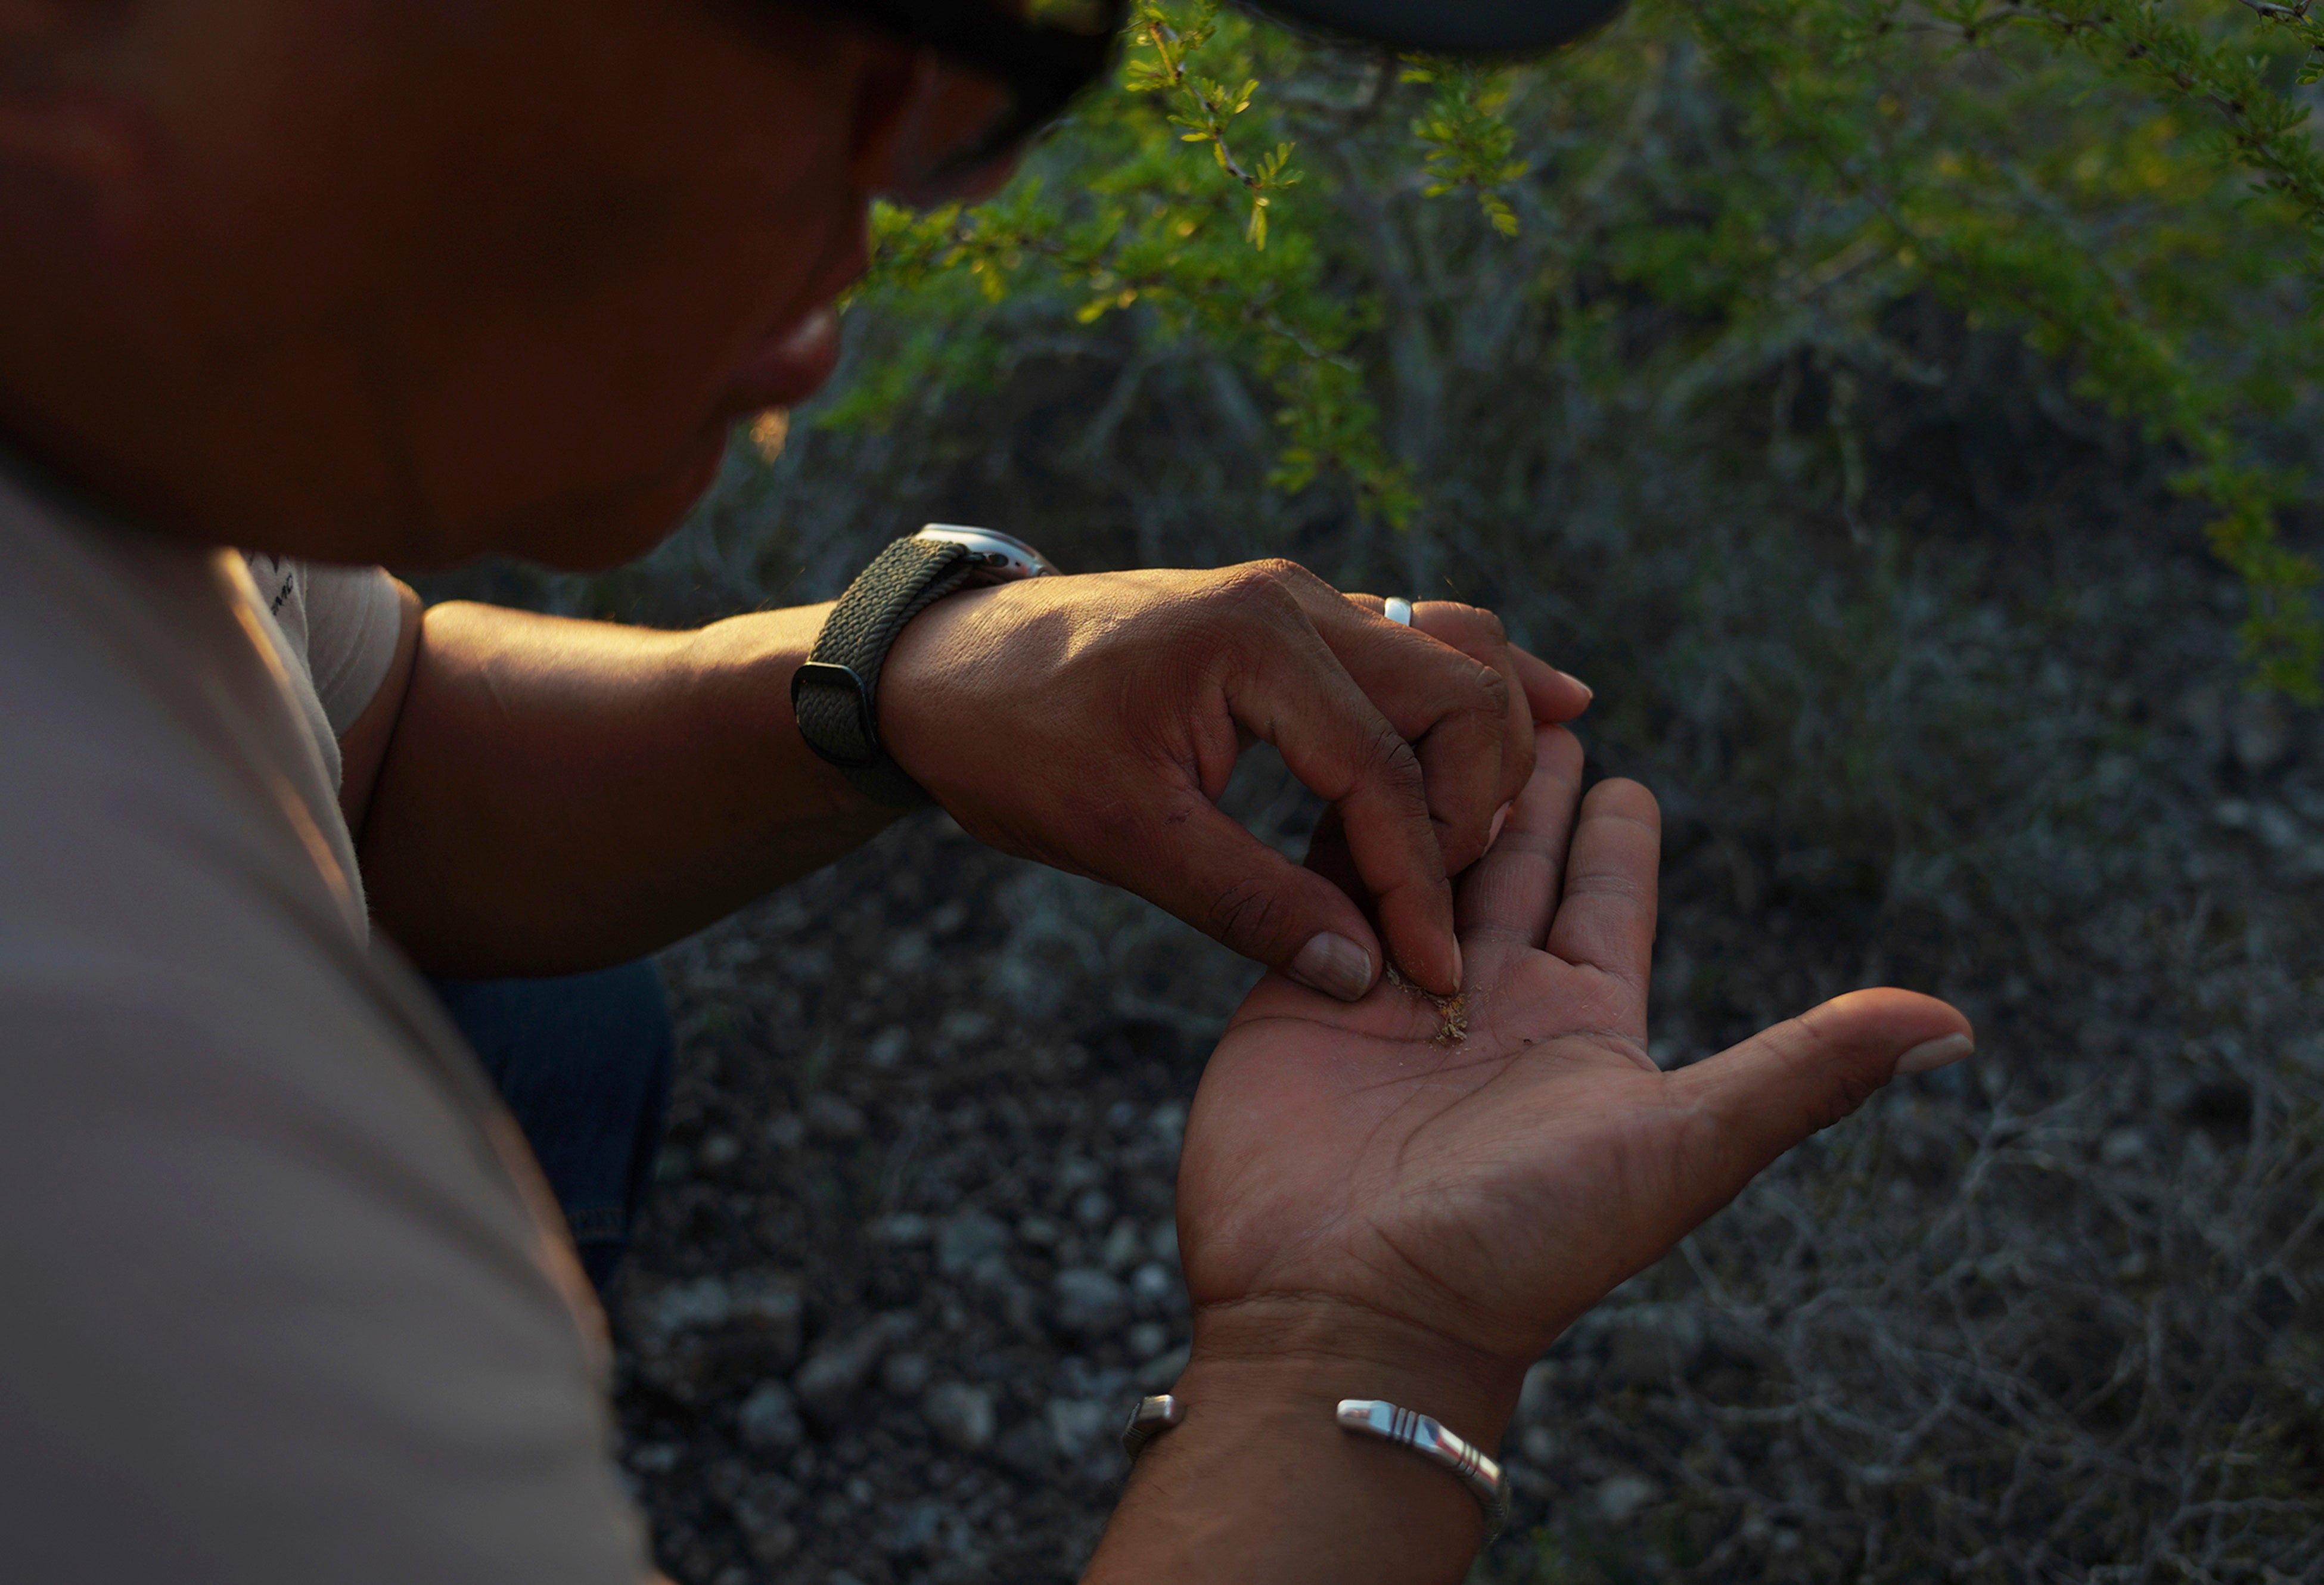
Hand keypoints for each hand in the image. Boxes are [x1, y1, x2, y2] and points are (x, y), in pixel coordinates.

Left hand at [879, 560, 1588, 997]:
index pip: (1385, 774)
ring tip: (1512, 826)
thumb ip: (1247, 902)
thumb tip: (1361, 973)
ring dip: (1491, 739)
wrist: (942, 667)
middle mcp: (1298, 602)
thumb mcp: (1120, 837)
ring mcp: (1302, 601)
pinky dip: (1474, 689)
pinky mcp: (1295, 621)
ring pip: (1454, 650)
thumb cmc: (1015, 742)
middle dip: (1475, 806)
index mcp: (1257, 645)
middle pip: (1458, 692)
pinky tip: (1545, 714)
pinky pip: (1419, 640)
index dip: (1419, 885)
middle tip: (1453, 906)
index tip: (1434, 973)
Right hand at [1173, 725, 1972, 1437]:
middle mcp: (1489, 1003)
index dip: (1617, 832)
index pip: (1606, 898)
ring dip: (1431, 787)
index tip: (1624, 768)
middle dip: (1521, 784)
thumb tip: (1958, 1025)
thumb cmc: (1525, 1245)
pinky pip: (1326, 884)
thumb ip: (1805, 1072)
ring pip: (1421, 856)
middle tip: (1526, 700)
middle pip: (1511, 861)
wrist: (1352, 1315)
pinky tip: (1344, 762)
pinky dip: (1340, 823)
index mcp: (1583, 1026)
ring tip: (1435, 706)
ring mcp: (1390, 994)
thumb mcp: (1684, 1147)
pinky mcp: (1303, 992)